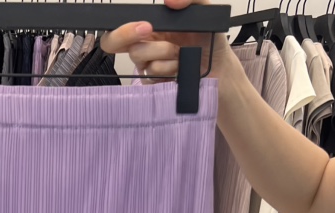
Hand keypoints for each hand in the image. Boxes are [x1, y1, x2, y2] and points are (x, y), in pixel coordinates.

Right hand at [101, 0, 232, 83]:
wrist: (220, 65)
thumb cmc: (208, 39)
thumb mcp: (203, 11)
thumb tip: (169, 0)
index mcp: (149, 28)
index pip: (120, 27)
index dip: (122, 28)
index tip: (145, 26)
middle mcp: (144, 45)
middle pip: (115, 43)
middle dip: (127, 36)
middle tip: (150, 30)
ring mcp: (147, 65)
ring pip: (139, 57)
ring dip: (164, 53)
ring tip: (180, 52)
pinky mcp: (153, 83)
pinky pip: (151, 76)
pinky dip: (169, 69)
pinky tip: (180, 66)